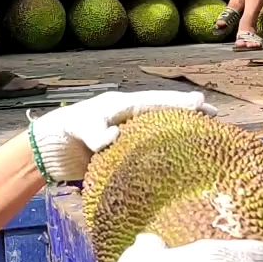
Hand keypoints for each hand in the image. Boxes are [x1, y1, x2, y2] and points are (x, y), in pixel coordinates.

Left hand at [30, 89, 210, 183]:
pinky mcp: (123, 153)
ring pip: (160, 130)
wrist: (48, 151)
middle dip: (188, 113)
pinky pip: (149, 151)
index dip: (179, 102)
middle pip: (164, 113)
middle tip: (214, 116)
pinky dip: (165, 152)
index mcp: (122, 106)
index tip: (201, 103)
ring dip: (180, 131)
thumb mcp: (80, 128)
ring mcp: (127, 135)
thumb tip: (114, 137)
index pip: (156, 102)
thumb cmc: (64, 131)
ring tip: (205, 135)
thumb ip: (96, 133)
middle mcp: (129, 118)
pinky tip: (179, 160)